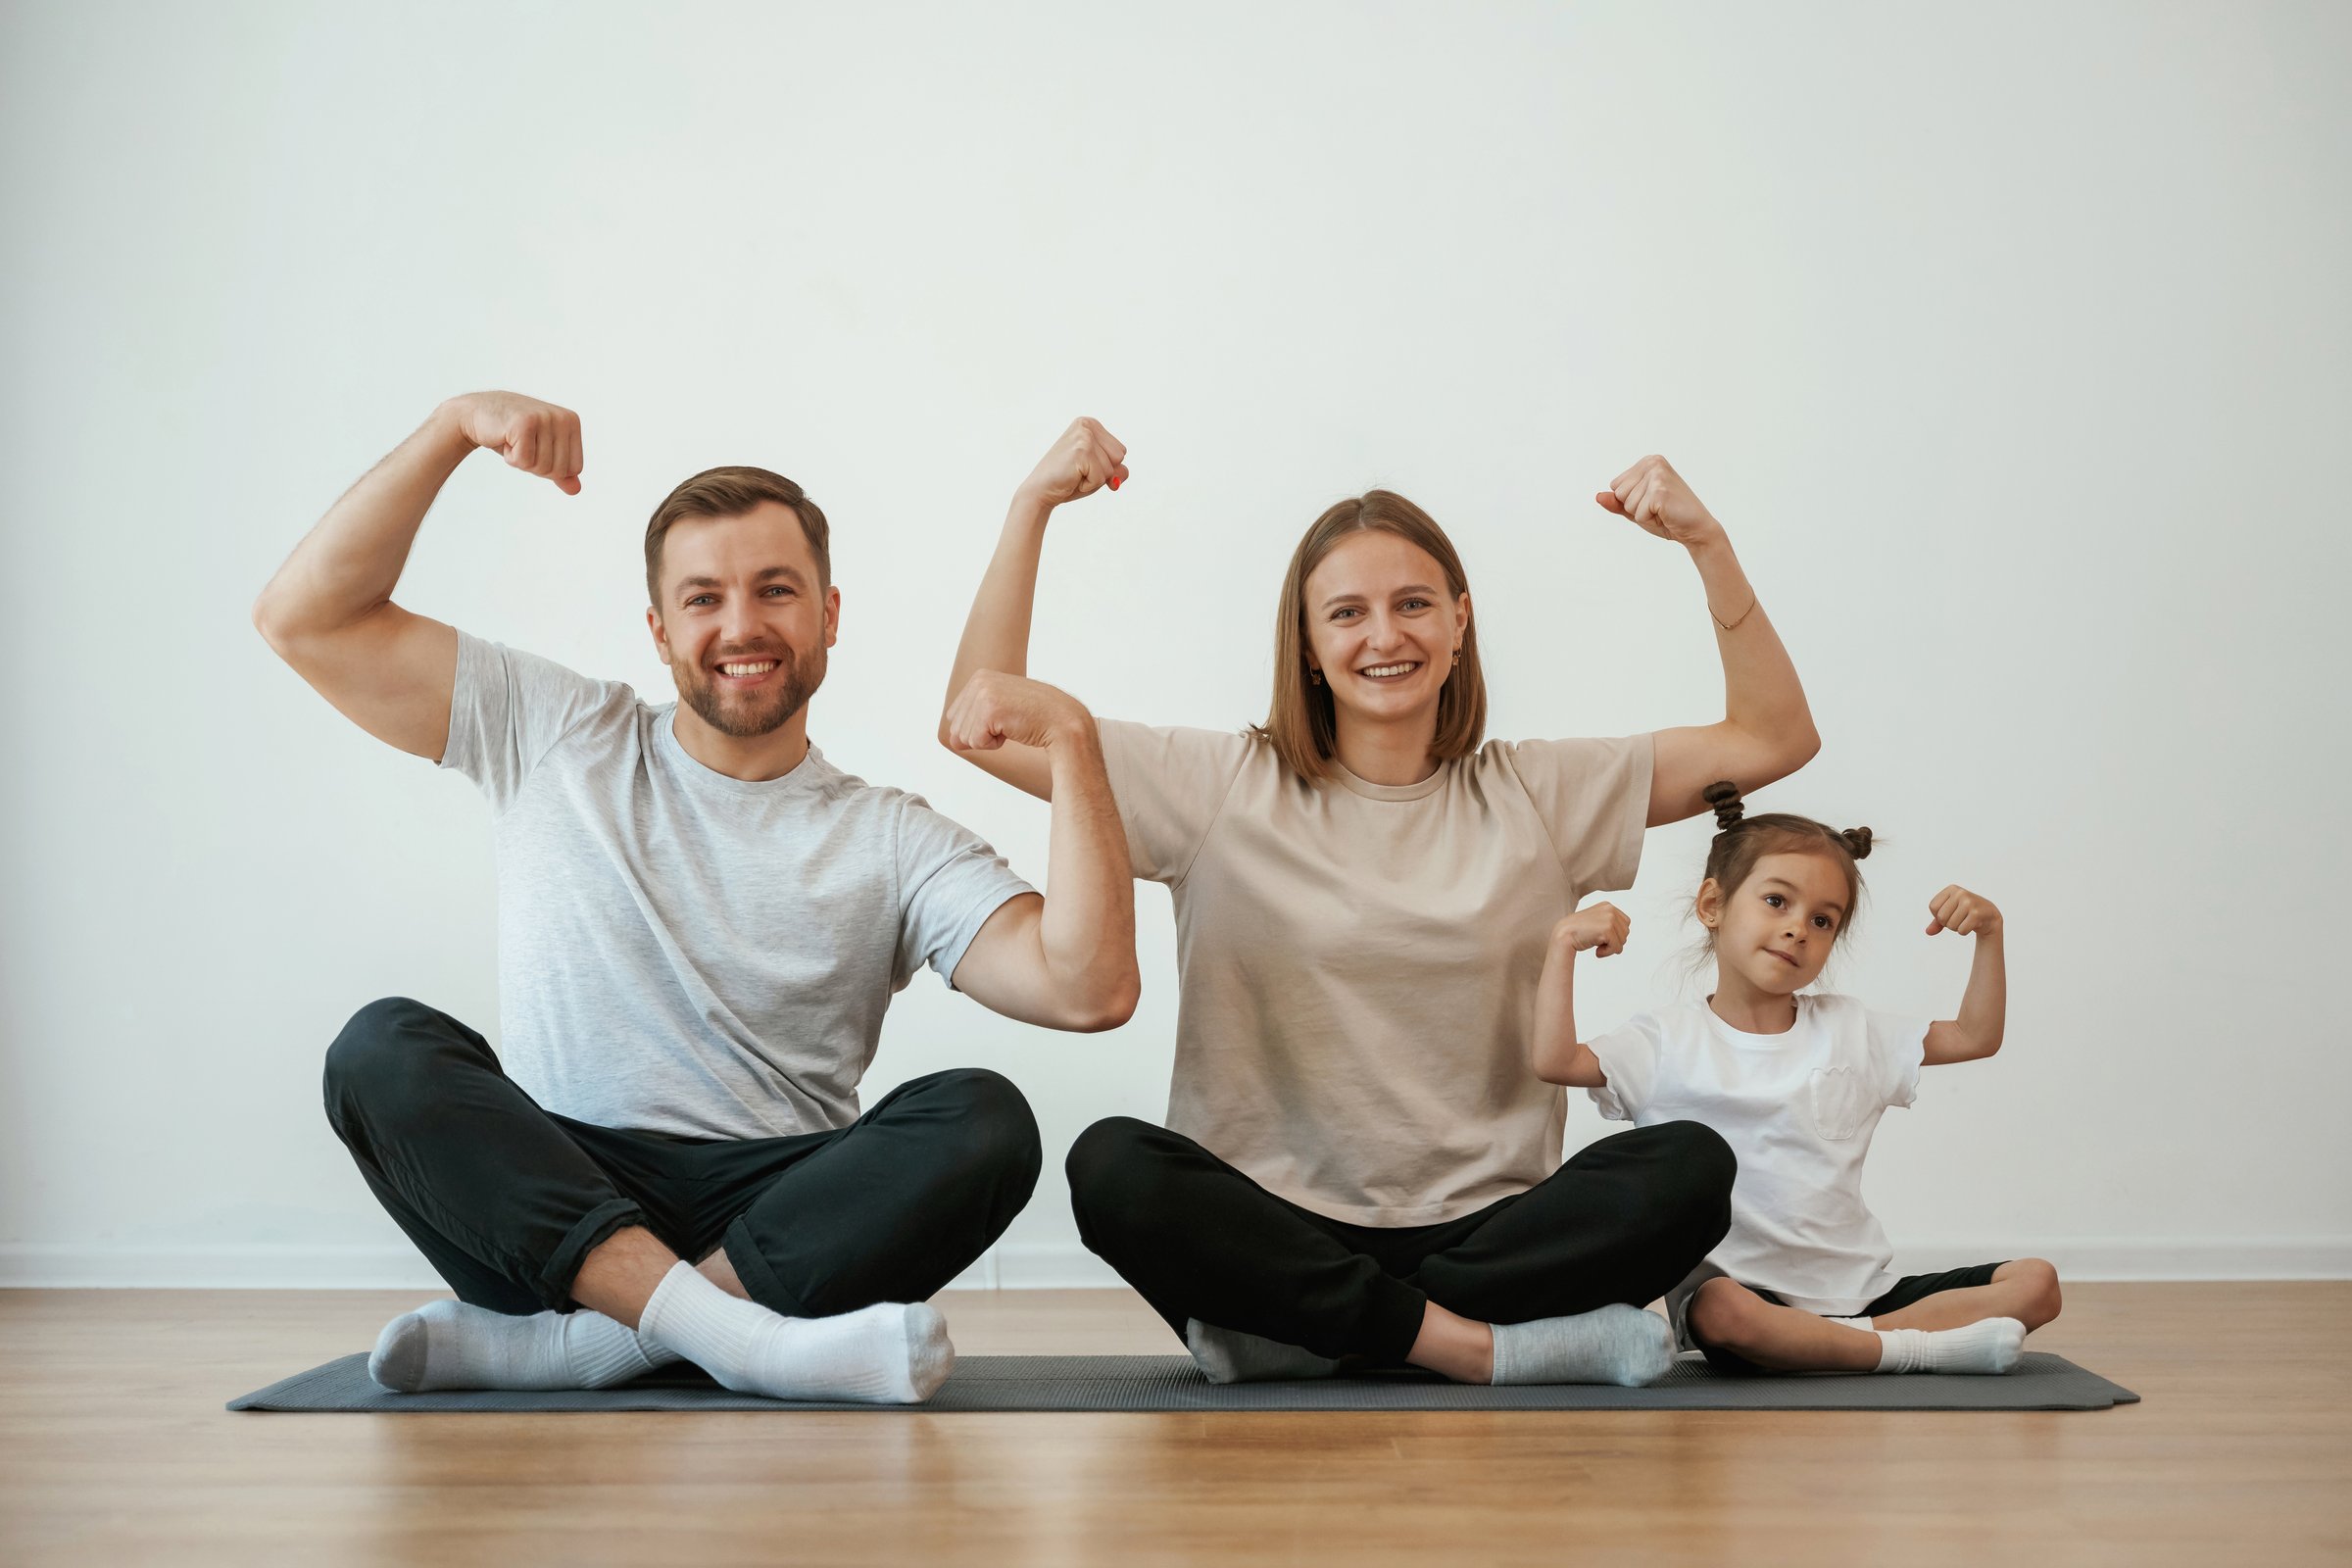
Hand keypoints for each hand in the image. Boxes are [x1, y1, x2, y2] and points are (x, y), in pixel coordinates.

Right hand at [445, 392, 583, 494]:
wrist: (477, 414)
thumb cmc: (512, 434)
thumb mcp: (541, 452)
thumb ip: (561, 470)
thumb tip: (576, 490)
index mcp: (572, 421)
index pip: (575, 468)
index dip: (551, 468)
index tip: (536, 449)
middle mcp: (562, 417)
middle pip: (559, 470)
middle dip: (536, 465)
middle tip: (522, 445)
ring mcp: (544, 418)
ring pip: (542, 467)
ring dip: (522, 461)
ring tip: (513, 440)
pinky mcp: (525, 423)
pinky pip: (524, 461)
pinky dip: (510, 457)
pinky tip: (504, 439)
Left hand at [943, 670, 1089, 752]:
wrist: (1063, 721)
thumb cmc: (1035, 718)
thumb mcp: (999, 711)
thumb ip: (973, 720)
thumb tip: (953, 741)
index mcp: (979, 677)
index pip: (955, 716)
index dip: (979, 727)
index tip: (1004, 718)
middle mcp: (978, 681)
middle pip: (956, 727)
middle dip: (982, 735)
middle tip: (1010, 723)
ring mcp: (983, 694)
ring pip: (964, 737)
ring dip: (988, 740)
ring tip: (1012, 725)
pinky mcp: (989, 710)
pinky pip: (976, 742)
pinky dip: (994, 745)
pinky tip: (1013, 730)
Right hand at [1015, 417, 1128, 509]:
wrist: (1040, 490)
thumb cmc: (1068, 480)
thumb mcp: (1097, 472)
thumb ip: (1116, 469)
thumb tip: (1124, 472)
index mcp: (1090, 424)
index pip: (1120, 451)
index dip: (1106, 466)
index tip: (1084, 466)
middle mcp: (1087, 425)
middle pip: (1120, 456)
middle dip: (1103, 471)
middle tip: (1079, 471)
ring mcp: (1084, 436)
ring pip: (1112, 467)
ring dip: (1096, 479)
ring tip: (1075, 474)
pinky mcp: (1082, 450)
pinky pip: (1101, 477)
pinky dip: (1089, 485)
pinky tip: (1072, 478)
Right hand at [1553, 902, 1630, 957]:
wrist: (1563, 935)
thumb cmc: (1578, 932)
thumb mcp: (1596, 921)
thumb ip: (1609, 922)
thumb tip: (1625, 934)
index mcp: (1608, 906)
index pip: (1625, 923)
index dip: (1616, 934)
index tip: (1602, 937)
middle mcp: (1610, 909)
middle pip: (1626, 932)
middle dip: (1615, 941)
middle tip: (1599, 943)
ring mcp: (1609, 918)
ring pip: (1623, 940)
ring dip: (1611, 948)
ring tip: (1597, 946)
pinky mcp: (1608, 929)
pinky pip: (1617, 947)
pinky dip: (1607, 953)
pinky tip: (1597, 951)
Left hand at [1594, 455, 1719, 548]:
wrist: (1696, 529)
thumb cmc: (1668, 517)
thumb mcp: (1636, 509)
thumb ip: (1616, 502)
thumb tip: (1597, 497)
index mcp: (1648, 462)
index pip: (1616, 485)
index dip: (1630, 501)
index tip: (1652, 501)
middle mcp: (1653, 462)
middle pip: (1619, 493)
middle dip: (1634, 507)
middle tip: (1658, 508)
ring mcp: (1657, 474)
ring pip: (1627, 503)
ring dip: (1642, 514)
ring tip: (1662, 511)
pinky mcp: (1660, 490)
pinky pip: (1637, 513)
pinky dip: (1648, 520)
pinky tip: (1665, 514)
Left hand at [1926, 885, 2001, 936]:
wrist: (1989, 916)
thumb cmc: (1966, 913)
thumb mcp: (1950, 913)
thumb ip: (1937, 922)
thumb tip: (1928, 932)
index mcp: (1951, 889)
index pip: (1933, 907)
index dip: (1938, 915)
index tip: (1949, 913)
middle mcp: (1960, 893)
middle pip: (1941, 917)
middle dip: (1947, 923)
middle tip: (1958, 919)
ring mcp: (1969, 902)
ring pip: (1951, 925)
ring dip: (1956, 928)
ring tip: (1965, 921)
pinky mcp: (1976, 913)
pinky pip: (1961, 930)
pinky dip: (1964, 932)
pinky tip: (1971, 924)